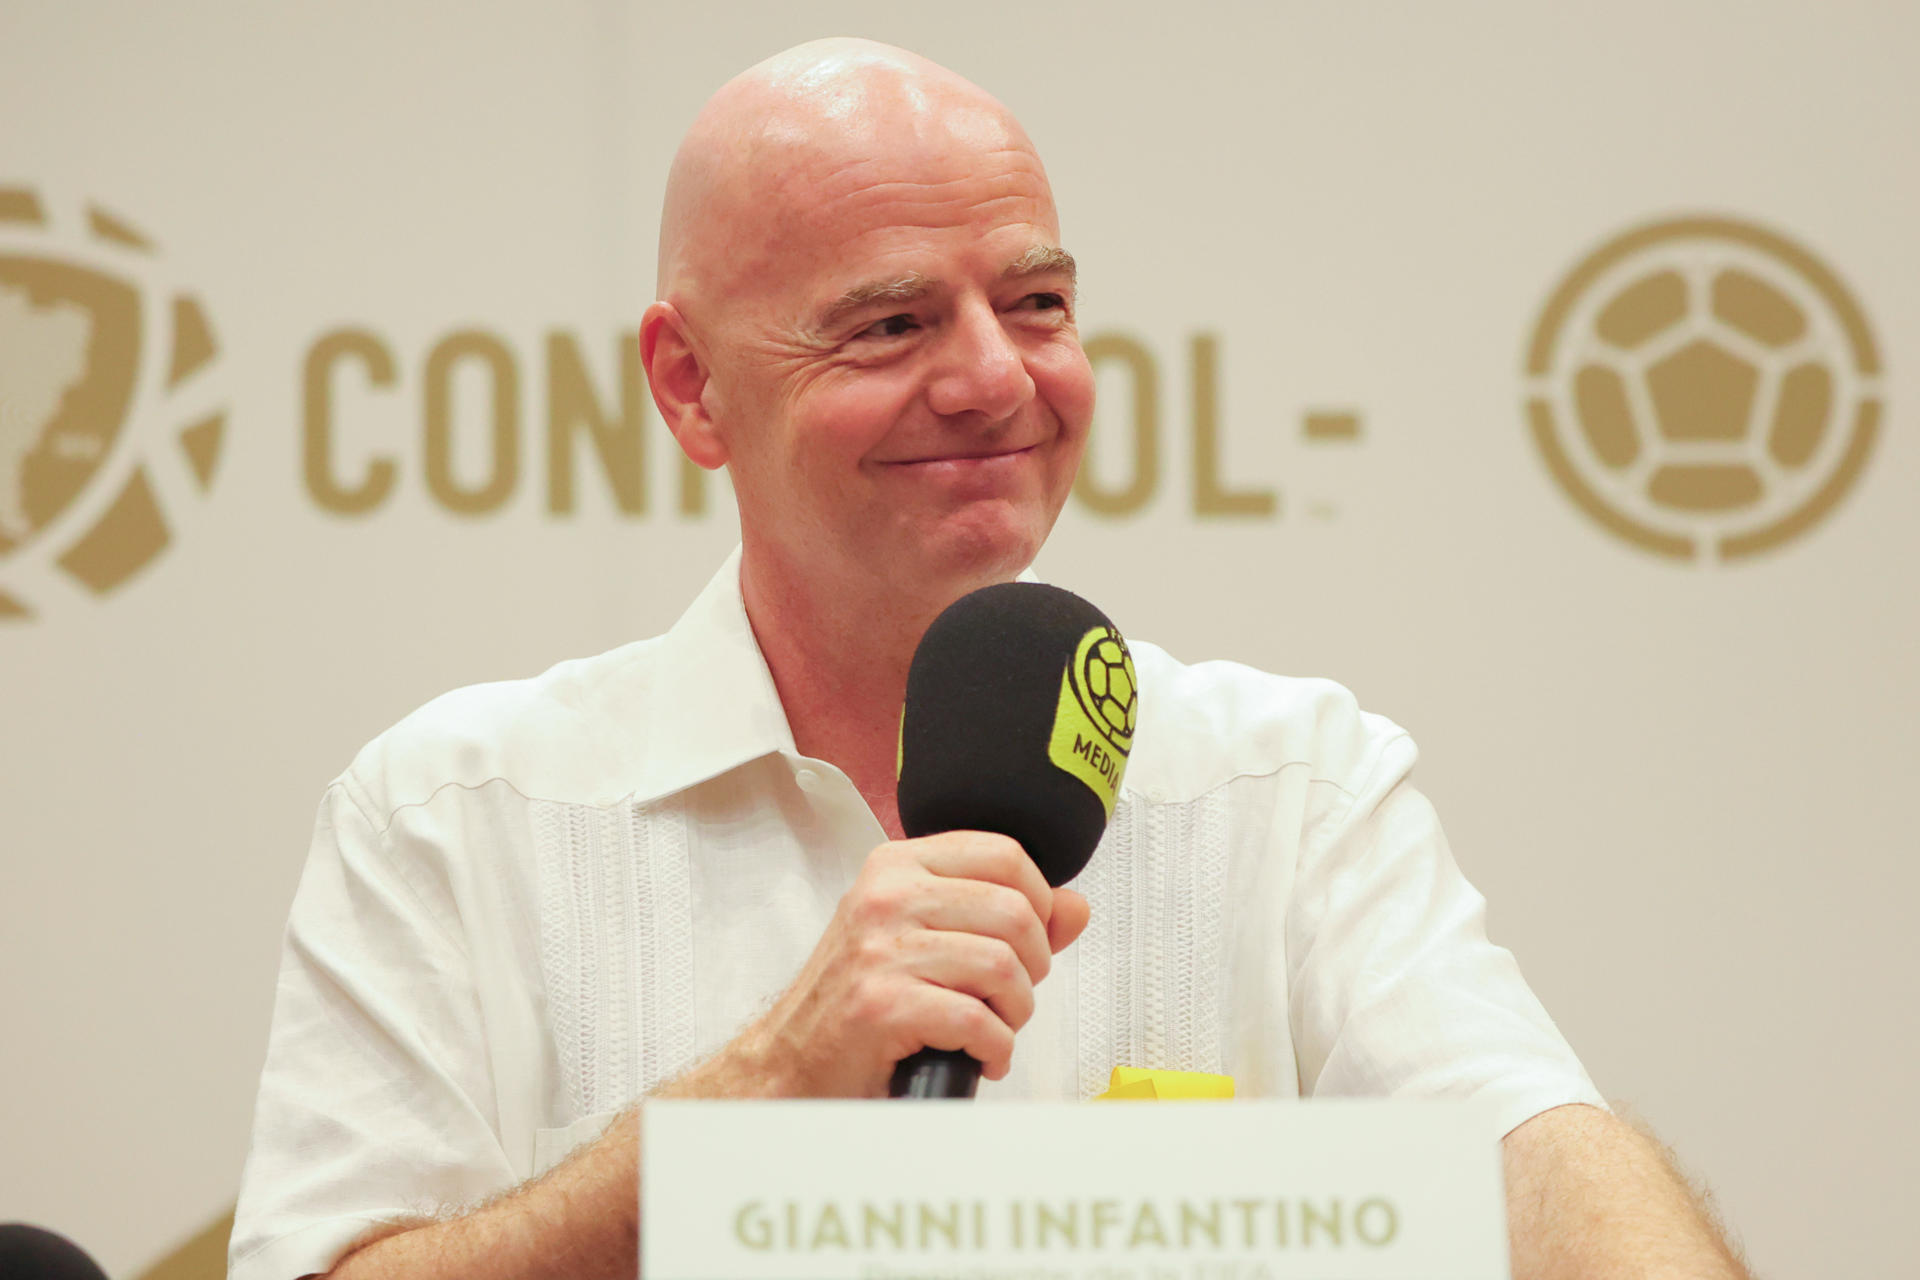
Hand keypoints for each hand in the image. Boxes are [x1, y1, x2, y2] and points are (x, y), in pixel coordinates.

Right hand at [731, 831, 1090, 1097]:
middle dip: (1032, 967)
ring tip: (993, 1028)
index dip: (1039, 902)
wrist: (791, 1062)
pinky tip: (979, 1056)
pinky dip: (995, 1050)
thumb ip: (1001, 917)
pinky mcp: (884, 1006)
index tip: (1029, 938)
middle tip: (1009, 995)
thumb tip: (1073, 907)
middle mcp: (887, 898)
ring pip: (1004, 967)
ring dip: (1015, 1014)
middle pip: (1015, 912)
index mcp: (896, 866)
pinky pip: (980, 1022)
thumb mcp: (923, 938)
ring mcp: (882, 951)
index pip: (1004, 855)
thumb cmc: (855, 1000)